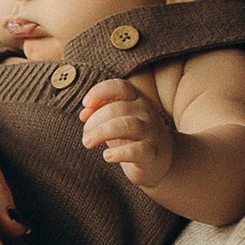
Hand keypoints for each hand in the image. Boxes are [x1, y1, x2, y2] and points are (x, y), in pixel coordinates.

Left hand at [81, 75, 174, 189]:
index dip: (101, 91)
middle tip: (85, 136)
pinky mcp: (151, 153)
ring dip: (102, 133)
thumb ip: (99, 113)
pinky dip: (119, 153)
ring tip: (87, 143)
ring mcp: (151, 131)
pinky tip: (107, 156)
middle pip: (118, 108)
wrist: (161, 158)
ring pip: (127, 125)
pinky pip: (136, 150)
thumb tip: (84, 114)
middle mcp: (145, 112)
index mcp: (136, 99)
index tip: (85, 103)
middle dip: (95, 121)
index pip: (120, 86)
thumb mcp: (115, 121)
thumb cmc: (132, 136)